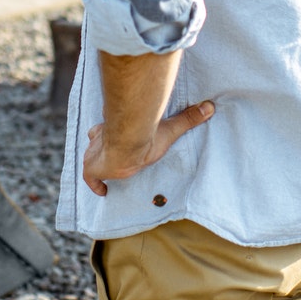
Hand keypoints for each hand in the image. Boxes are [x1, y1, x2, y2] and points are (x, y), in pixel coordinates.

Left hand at [83, 100, 213, 196]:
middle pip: (96, 139)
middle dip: (101, 145)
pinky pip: (90, 178)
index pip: (108, 127)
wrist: (128, 144)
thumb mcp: (169, 128)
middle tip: (110, 154)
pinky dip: (95, 185)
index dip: (109, 133)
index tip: (114, 139)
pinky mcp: (92, 167)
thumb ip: (188, 118)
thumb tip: (210, 106)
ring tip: (108, 171)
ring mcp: (95, 153)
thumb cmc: (146, 135)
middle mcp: (101, 138)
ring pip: (91, 155)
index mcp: (116, 128)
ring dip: (98, 162)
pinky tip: (103, 192)